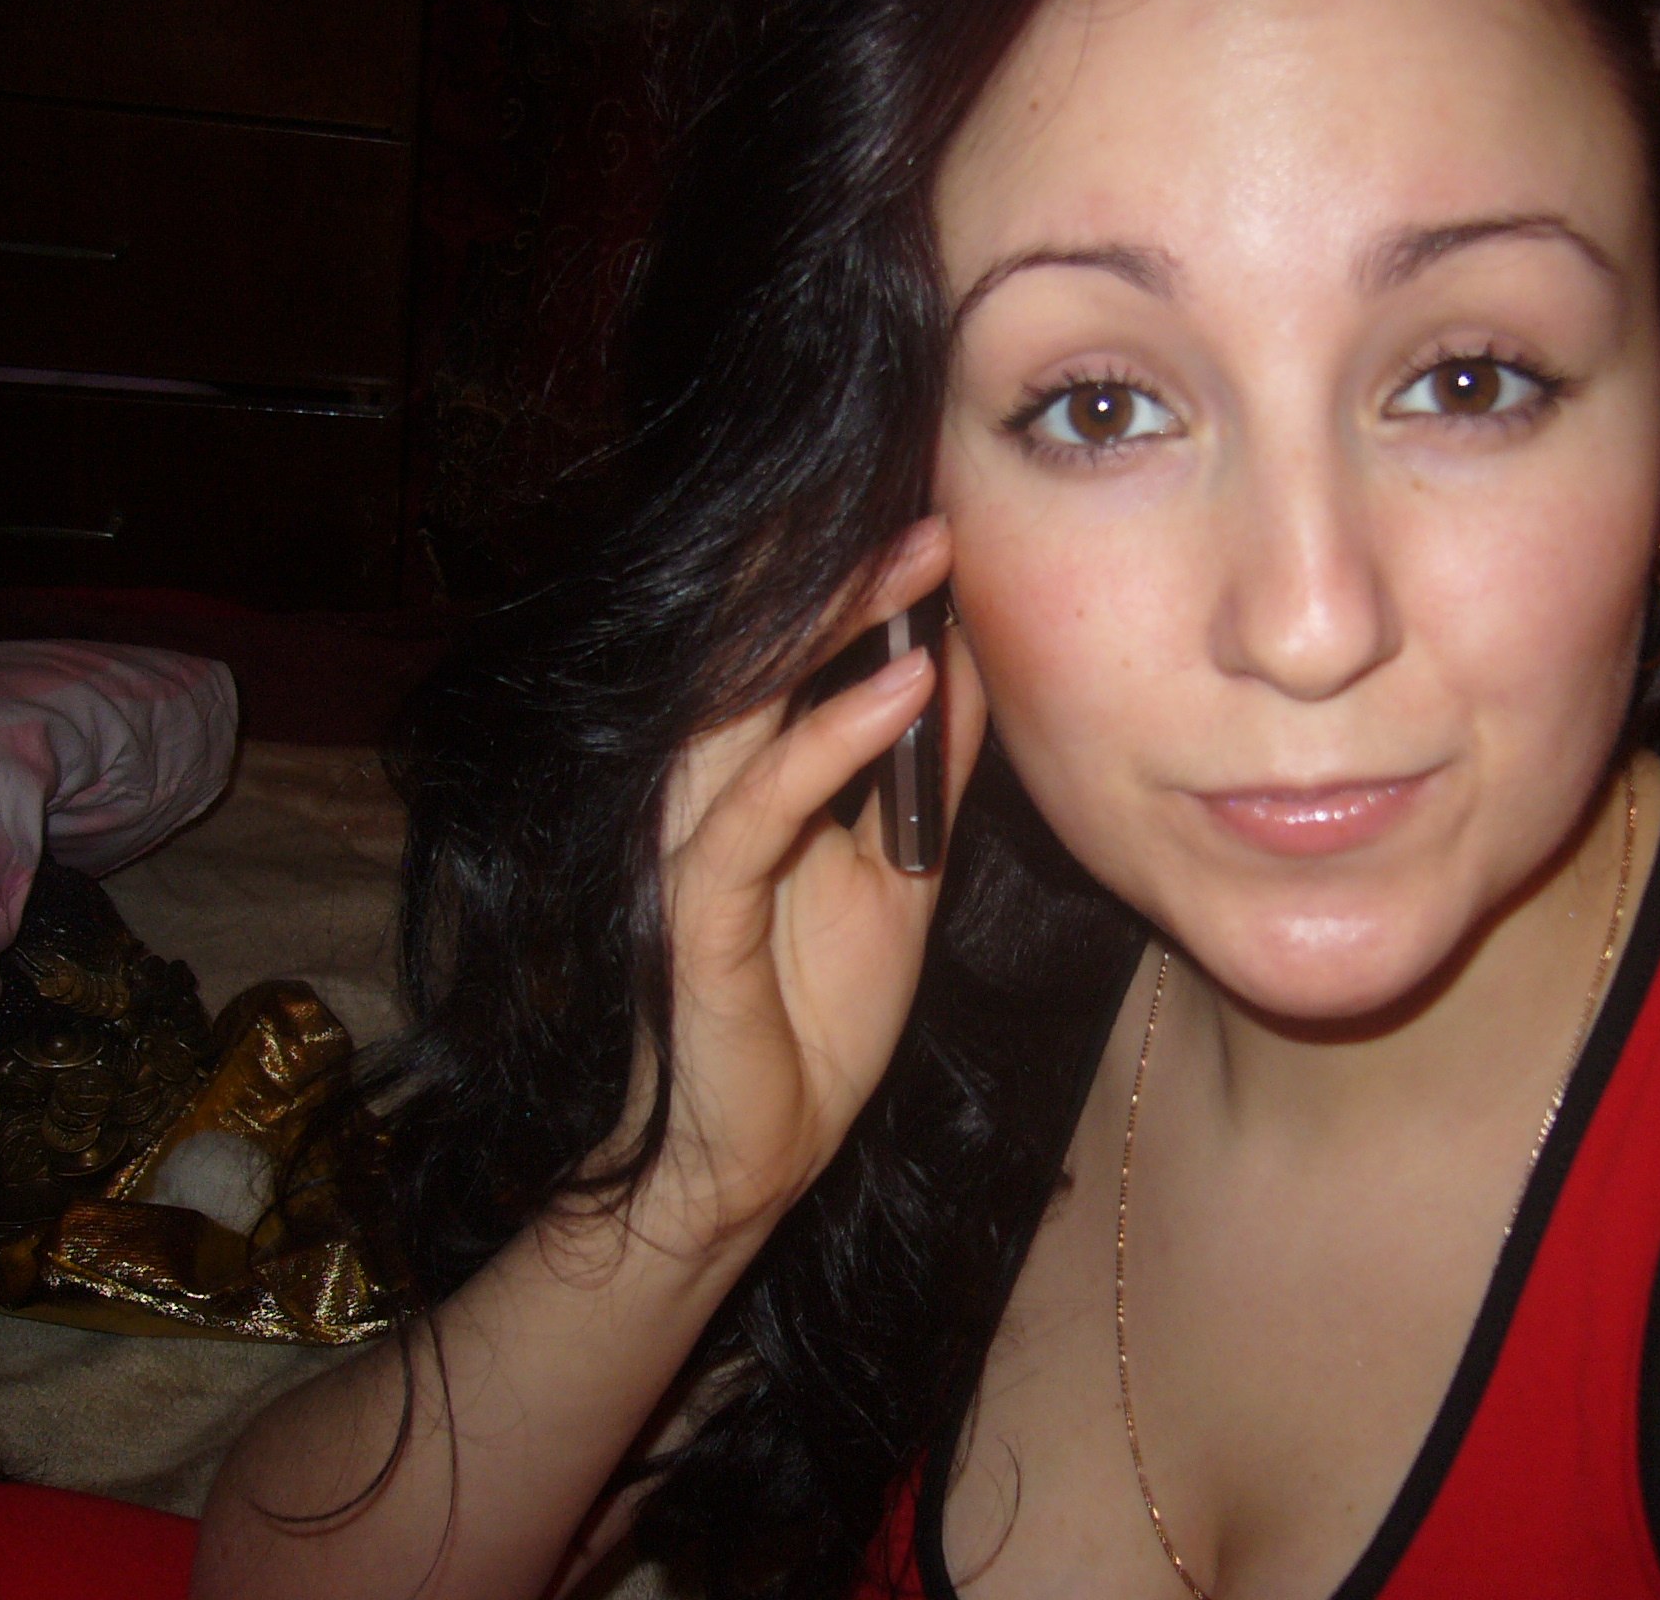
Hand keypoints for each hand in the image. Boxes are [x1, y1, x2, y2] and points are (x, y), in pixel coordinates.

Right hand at [622, 517, 983, 1252]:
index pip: (780, 645)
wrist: (753, 1153)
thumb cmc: (812, 1011)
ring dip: (835, 623)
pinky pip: (758, 809)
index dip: (846, 573)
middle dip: (841, 568)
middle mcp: (702, 789)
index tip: (934, 507)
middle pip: (754, 647)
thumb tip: (970, 663)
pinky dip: (831, 741)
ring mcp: (689, 846)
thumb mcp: (899, 871)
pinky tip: (905, 687)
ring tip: (922, 558)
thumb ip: (924, 773)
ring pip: (743, 702)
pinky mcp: (695, 912)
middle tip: (935, 506)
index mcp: (743, 774)